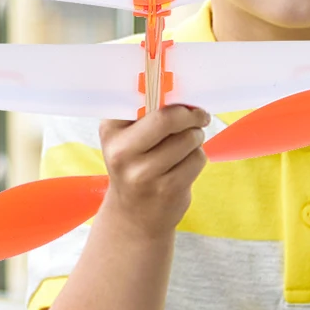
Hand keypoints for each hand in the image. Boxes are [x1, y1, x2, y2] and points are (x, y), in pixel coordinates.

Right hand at [98, 104, 208, 239]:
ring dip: (196, 137)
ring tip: (188, 143)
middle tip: (199, 116)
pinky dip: (197, 157)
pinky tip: (185, 164)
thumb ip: (145, 114)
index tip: (178, 97)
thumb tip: (180, 95)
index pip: (140, 99)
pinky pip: (196, 159)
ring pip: (188, 139)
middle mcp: (121, 152)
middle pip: (167, 119)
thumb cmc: (135, 166)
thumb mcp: (126, 139)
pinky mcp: (167, 190)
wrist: (133, 217)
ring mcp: (143, 174)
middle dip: (189, 115)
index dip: (165, 92)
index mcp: (110, 131)